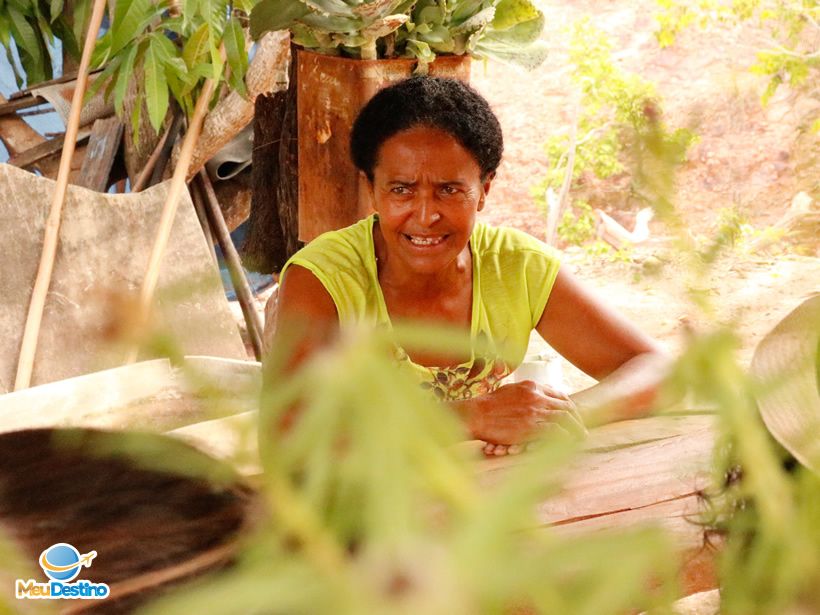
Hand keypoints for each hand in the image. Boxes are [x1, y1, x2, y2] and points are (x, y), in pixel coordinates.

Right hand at [465, 380, 585, 450]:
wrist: (476, 414)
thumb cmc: (488, 405)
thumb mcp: (509, 390)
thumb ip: (525, 393)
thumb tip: (535, 396)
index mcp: (532, 386)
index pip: (559, 394)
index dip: (569, 406)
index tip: (573, 415)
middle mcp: (536, 397)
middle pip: (566, 407)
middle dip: (577, 418)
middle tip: (581, 428)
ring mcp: (535, 412)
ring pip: (564, 419)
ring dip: (576, 429)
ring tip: (581, 437)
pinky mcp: (531, 427)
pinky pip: (556, 432)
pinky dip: (565, 437)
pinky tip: (568, 442)